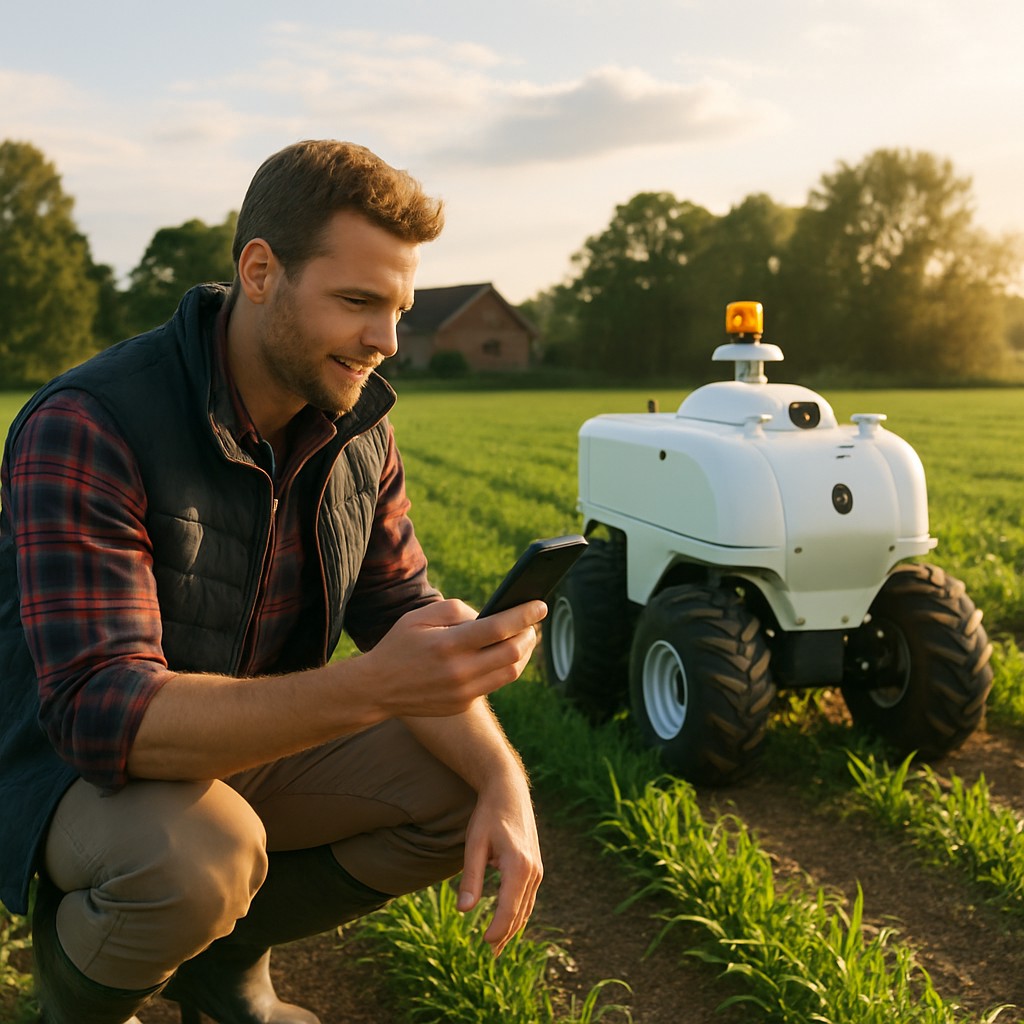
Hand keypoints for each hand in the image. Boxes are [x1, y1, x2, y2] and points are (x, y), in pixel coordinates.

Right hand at [361, 599, 544, 718]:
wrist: (378, 688)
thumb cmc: (400, 644)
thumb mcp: (420, 616)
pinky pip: (494, 685)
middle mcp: (459, 672)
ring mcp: (463, 693)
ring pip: (510, 673)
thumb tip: (490, 615)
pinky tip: (502, 655)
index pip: (499, 628)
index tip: (540, 604)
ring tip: (524, 638)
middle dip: (529, 635)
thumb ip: (457, 610)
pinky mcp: (463, 704)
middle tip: (533, 623)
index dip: (525, 615)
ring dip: (523, 654)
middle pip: (513, 653)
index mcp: (448, 645)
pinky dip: (504, 667)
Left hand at [456, 770, 542, 955]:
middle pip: (520, 913)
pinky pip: (528, 897)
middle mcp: (533, 870)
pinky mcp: (535, 865)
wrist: (509, 791)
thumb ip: (470, 878)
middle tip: (490, 955)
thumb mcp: (474, 844)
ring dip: (513, 928)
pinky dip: (519, 913)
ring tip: (497, 946)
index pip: (509, 910)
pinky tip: (509, 921)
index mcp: (518, 866)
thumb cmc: (489, 815)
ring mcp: (537, 868)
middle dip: (505, 935)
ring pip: (526, 907)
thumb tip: (463, 910)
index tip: (484, 944)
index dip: (497, 930)